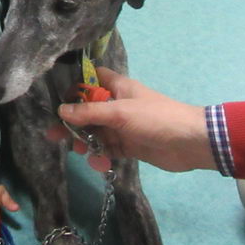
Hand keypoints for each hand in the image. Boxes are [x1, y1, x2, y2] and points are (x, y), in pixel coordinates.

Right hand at [52, 67, 215, 172]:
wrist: (190, 143)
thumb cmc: (155, 118)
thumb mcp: (119, 112)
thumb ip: (89, 113)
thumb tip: (61, 111)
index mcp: (117, 88)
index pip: (91, 80)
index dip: (74, 88)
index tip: (58, 101)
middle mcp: (117, 105)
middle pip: (87, 111)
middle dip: (72, 123)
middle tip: (54, 136)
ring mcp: (122, 127)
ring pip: (95, 133)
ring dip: (86, 143)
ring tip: (83, 152)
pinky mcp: (128, 146)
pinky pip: (107, 150)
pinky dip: (100, 156)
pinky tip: (100, 164)